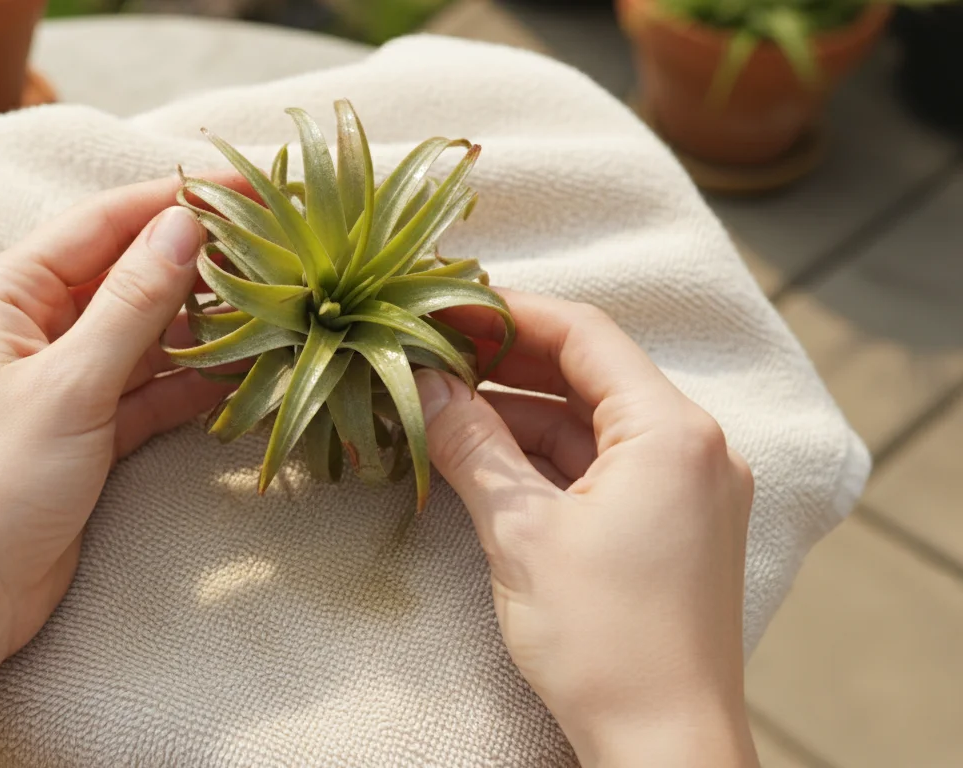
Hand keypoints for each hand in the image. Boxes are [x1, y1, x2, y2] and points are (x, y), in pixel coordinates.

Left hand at [0, 177, 229, 659]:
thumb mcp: (69, 384)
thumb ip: (132, 303)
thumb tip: (185, 225)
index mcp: (4, 294)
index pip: (100, 225)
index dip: (172, 201)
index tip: (243, 188)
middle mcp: (29, 327)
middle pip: (124, 275)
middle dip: (194, 264)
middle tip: (272, 250)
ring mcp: (59, 379)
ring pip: (141, 334)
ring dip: (200, 326)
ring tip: (272, 308)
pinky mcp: (83, 428)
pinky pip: (145, 388)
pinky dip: (188, 383)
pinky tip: (241, 373)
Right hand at [417, 291, 757, 767]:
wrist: (663, 747)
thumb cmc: (604, 643)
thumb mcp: (521, 532)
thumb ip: (471, 444)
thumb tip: (425, 385)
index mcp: (673, 433)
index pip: (585, 333)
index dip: (508, 313)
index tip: (444, 307)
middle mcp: (696, 448)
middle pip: (590, 374)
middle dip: (506, 363)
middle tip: (431, 354)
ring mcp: (690, 489)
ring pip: (592, 424)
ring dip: (520, 415)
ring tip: (442, 409)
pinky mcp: (674, 527)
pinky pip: (604, 468)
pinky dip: (546, 459)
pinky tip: (486, 459)